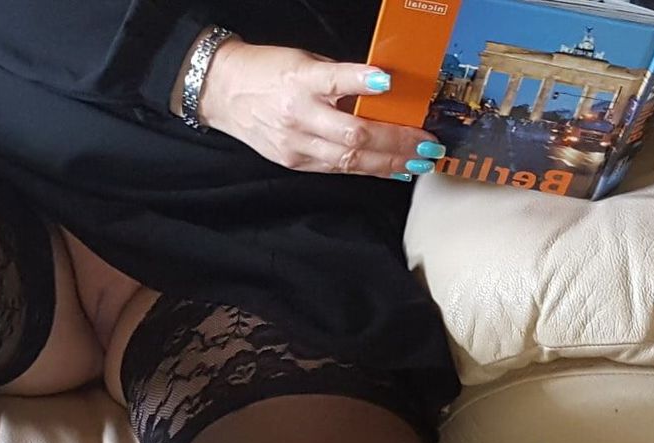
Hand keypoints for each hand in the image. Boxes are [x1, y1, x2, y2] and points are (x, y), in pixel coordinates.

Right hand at [194, 37, 440, 179]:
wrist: (226, 93)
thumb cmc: (269, 72)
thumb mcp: (306, 62)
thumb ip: (340, 79)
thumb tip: (382, 92)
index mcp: (301, 80)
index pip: (336, 80)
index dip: (362, 83)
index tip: (387, 82)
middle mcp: (299, 115)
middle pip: (354, 134)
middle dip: (396, 142)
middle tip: (427, 144)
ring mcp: (296, 144)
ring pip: (350, 159)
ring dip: (389, 163)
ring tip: (419, 162)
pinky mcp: (294, 162)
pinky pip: (338, 169)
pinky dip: (369, 170)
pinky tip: (393, 170)